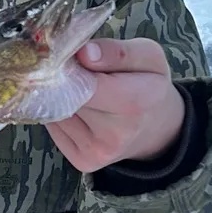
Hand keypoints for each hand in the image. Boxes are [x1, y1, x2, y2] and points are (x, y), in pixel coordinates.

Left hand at [45, 38, 183, 173]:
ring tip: (85, 92)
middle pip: (70, 97)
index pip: (90, 84)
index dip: (76, 67)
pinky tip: (82, 110)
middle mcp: (116, 134)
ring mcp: (97, 152)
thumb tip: (83, 53)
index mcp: (137, 102)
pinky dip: (61, 113)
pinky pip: (55, 127)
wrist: (156, 127)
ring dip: (63, 96)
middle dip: (68, 79)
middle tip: (81, 70)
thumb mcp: (148, 56)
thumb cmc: (149, 84)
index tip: (76, 55)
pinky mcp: (82, 161)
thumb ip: (118, 52)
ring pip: (58, 111)